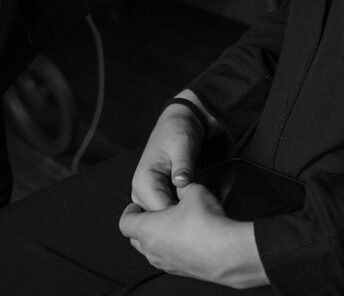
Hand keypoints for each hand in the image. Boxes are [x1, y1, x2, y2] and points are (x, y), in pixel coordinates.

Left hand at [119, 183, 267, 287]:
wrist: (225, 252)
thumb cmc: (204, 221)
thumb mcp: (193, 191)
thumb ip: (183, 185)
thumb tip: (181, 183)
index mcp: (148, 229)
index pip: (125, 222)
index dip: (129, 211)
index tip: (136, 204)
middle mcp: (151, 249)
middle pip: (135, 238)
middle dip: (141, 224)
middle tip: (154, 212)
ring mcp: (165, 263)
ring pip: (150, 250)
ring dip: (156, 237)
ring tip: (171, 224)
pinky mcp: (179, 271)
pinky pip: (166, 258)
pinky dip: (169, 248)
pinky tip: (186, 237)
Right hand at [131, 96, 220, 211]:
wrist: (179, 123)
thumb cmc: (179, 132)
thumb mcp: (183, 146)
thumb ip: (182, 165)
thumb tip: (182, 182)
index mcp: (143, 181)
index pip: (159, 211)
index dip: (180, 215)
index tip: (200, 213)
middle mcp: (140, 193)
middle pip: (159, 220)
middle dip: (180, 219)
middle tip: (203, 212)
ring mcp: (147, 197)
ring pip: (163, 219)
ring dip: (180, 217)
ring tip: (199, 208)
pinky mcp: (156, 197)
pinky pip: (166, 212)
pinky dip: (179, 212)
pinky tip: (194, 206)